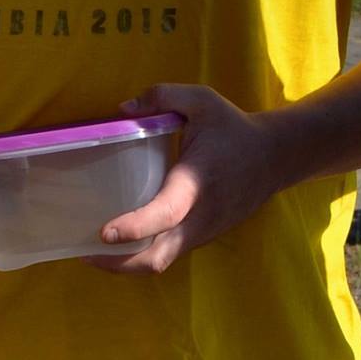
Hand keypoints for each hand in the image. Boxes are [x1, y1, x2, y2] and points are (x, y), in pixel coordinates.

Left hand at [84, 84, 281, 274]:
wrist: (276, 156)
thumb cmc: (234, 128)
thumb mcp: (202, 101)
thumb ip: (162, 96)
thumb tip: (122, 110)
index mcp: (196, 182)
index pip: (165, 213)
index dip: (134, 227)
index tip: (103, 232)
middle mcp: (200, 216)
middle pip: (158, 257)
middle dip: (119, 263)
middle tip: (84, 253)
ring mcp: (203, 232)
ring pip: (162, 261)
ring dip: (128, 263)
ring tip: (93, 252)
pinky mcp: (203, 237)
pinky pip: (169, 253)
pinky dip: (144, 254)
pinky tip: (124, 242)